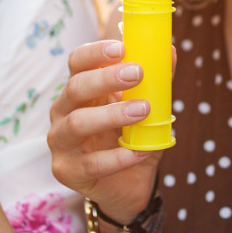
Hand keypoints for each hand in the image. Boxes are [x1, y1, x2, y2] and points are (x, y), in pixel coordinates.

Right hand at [47, 40, 162, 221]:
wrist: (129, 184)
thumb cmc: (133, 138)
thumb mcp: (148, 107)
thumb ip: (156, 82)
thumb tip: (171, 51)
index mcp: (80, 90)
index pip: (77, 62)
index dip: (95, 52)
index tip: (121, 48)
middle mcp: (63, 111)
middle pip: (75, 87)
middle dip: (105, 78)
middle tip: (137, 73)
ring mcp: (60, 141)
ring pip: (77, 122)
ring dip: (112, 114)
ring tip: (143, 110)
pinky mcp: (66, 171)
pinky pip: (91, 163)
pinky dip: (119, 157)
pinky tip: (140, 152)